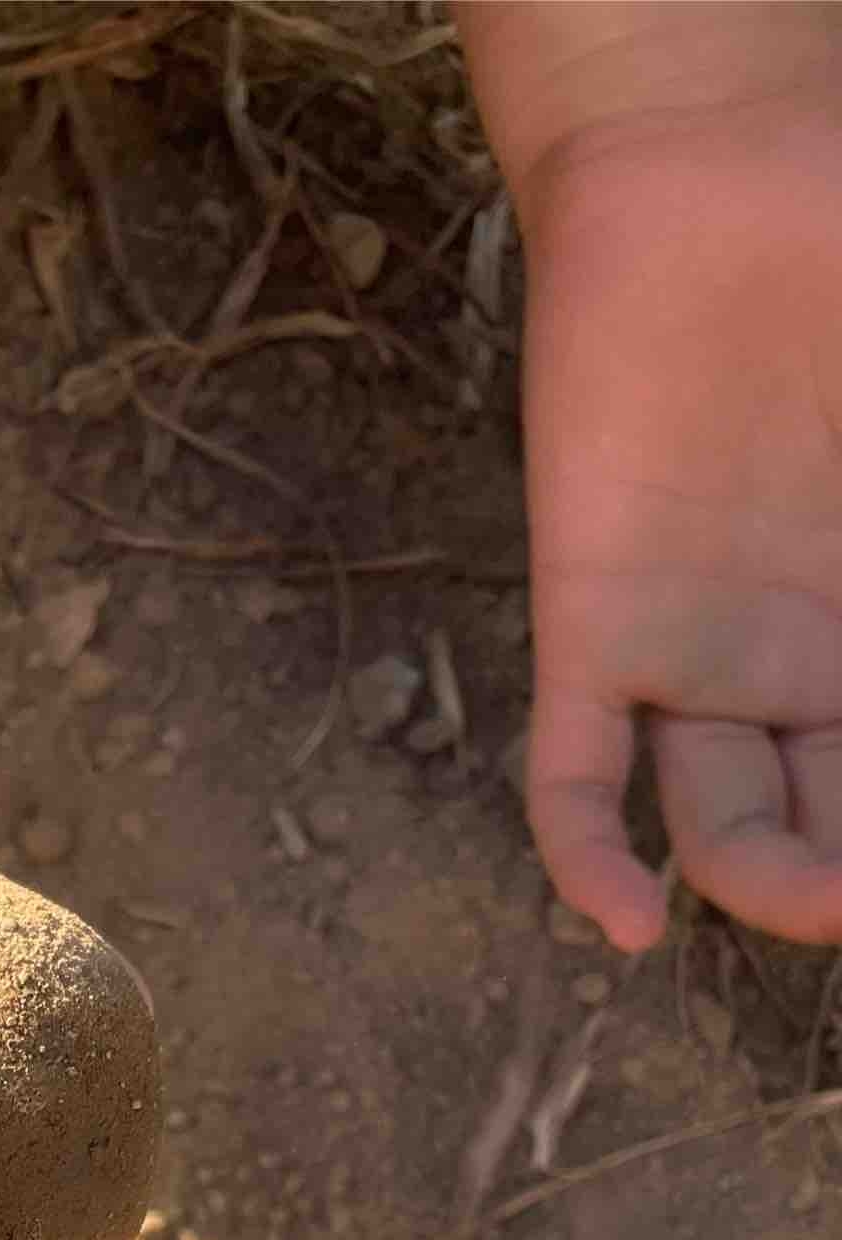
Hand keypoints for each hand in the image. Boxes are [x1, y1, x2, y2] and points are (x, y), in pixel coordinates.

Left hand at [465, 3, 841, 948]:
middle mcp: (802, 663)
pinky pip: (573, 773)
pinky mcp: (592, 623)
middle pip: (839, 823)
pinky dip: (588, 859)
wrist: (723, 166)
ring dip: (776, 888)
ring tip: (825, 910)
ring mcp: (698, 652)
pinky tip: (633, 924)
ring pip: (726, 825)